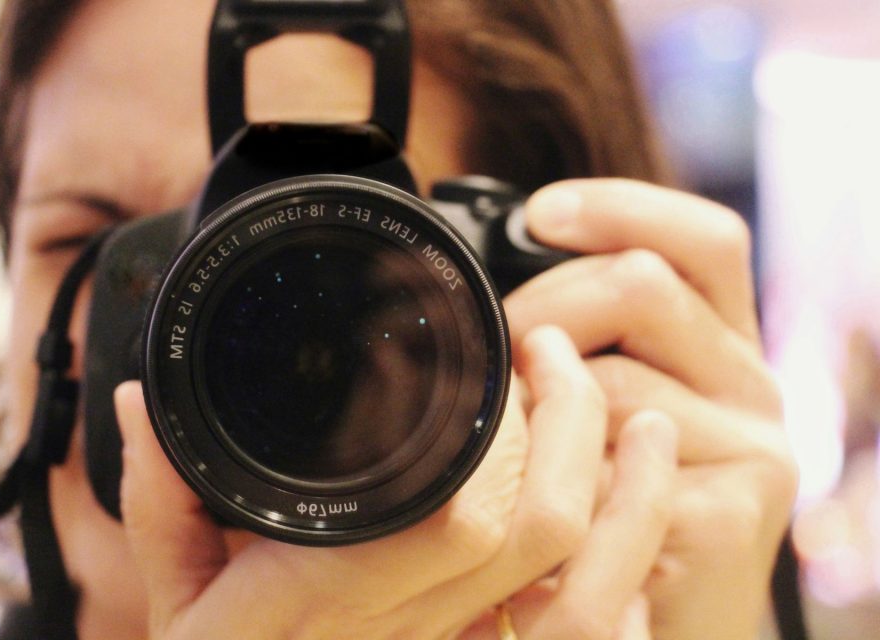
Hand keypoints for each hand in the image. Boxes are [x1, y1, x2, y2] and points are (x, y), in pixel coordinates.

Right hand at [114, 324, 677, 638]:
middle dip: (573, 422)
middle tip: (556, 349)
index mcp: (333, 599)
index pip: (460, 517)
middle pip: (541, 530)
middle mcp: (410, 632)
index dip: (507, 429)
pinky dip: (624, 559)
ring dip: (627, 493)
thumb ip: (157, 494)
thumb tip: (141, 399)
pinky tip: (629, 502)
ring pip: (585, 586)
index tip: (508, 353)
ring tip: (635, 417)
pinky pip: (588, 629)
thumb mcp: (173, 592)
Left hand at [506, 178, 799, 638]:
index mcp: (721, 343)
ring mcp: (751, 451)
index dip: (621, 208)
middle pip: (643, 285)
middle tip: (493, 354)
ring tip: (507, 442)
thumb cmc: (609, 502)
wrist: (659, 620)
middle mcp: (751, 385)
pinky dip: (555, 476)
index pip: (702, 239)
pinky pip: (611, 466)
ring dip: (534, 404)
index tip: (539, 214)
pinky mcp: (733, 518)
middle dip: (541, 308)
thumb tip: (484, 275)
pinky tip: (541, 497)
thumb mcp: (600, 403)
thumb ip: (579, 339)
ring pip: (610, 377)